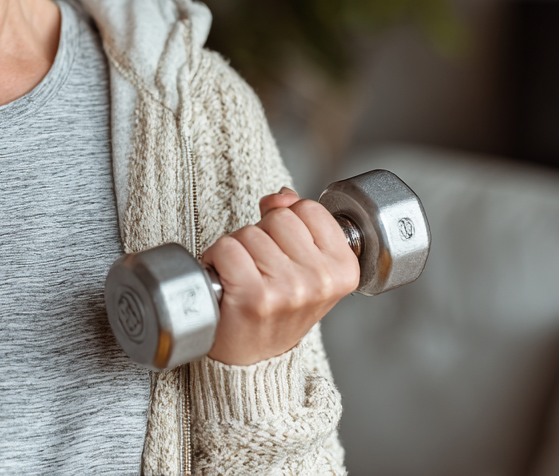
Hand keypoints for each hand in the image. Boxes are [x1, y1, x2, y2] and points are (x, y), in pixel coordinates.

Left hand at [201, 187, 359, 366]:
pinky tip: (225, 282)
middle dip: (261, 235)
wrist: (254, 361)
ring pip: (249, 232)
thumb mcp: (303, 266)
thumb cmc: (277, 308)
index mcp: (343, 269)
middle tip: (259, 268)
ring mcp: (289, 289)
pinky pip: (227, 248)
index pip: (308, 209)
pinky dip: (215, 259)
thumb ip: (298, 223)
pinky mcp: (255, 296)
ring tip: (243, 277)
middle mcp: (320, 280)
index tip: (283, 250)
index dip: (286, 222)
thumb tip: (282, 197)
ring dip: (237, 250)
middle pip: (278, 218)